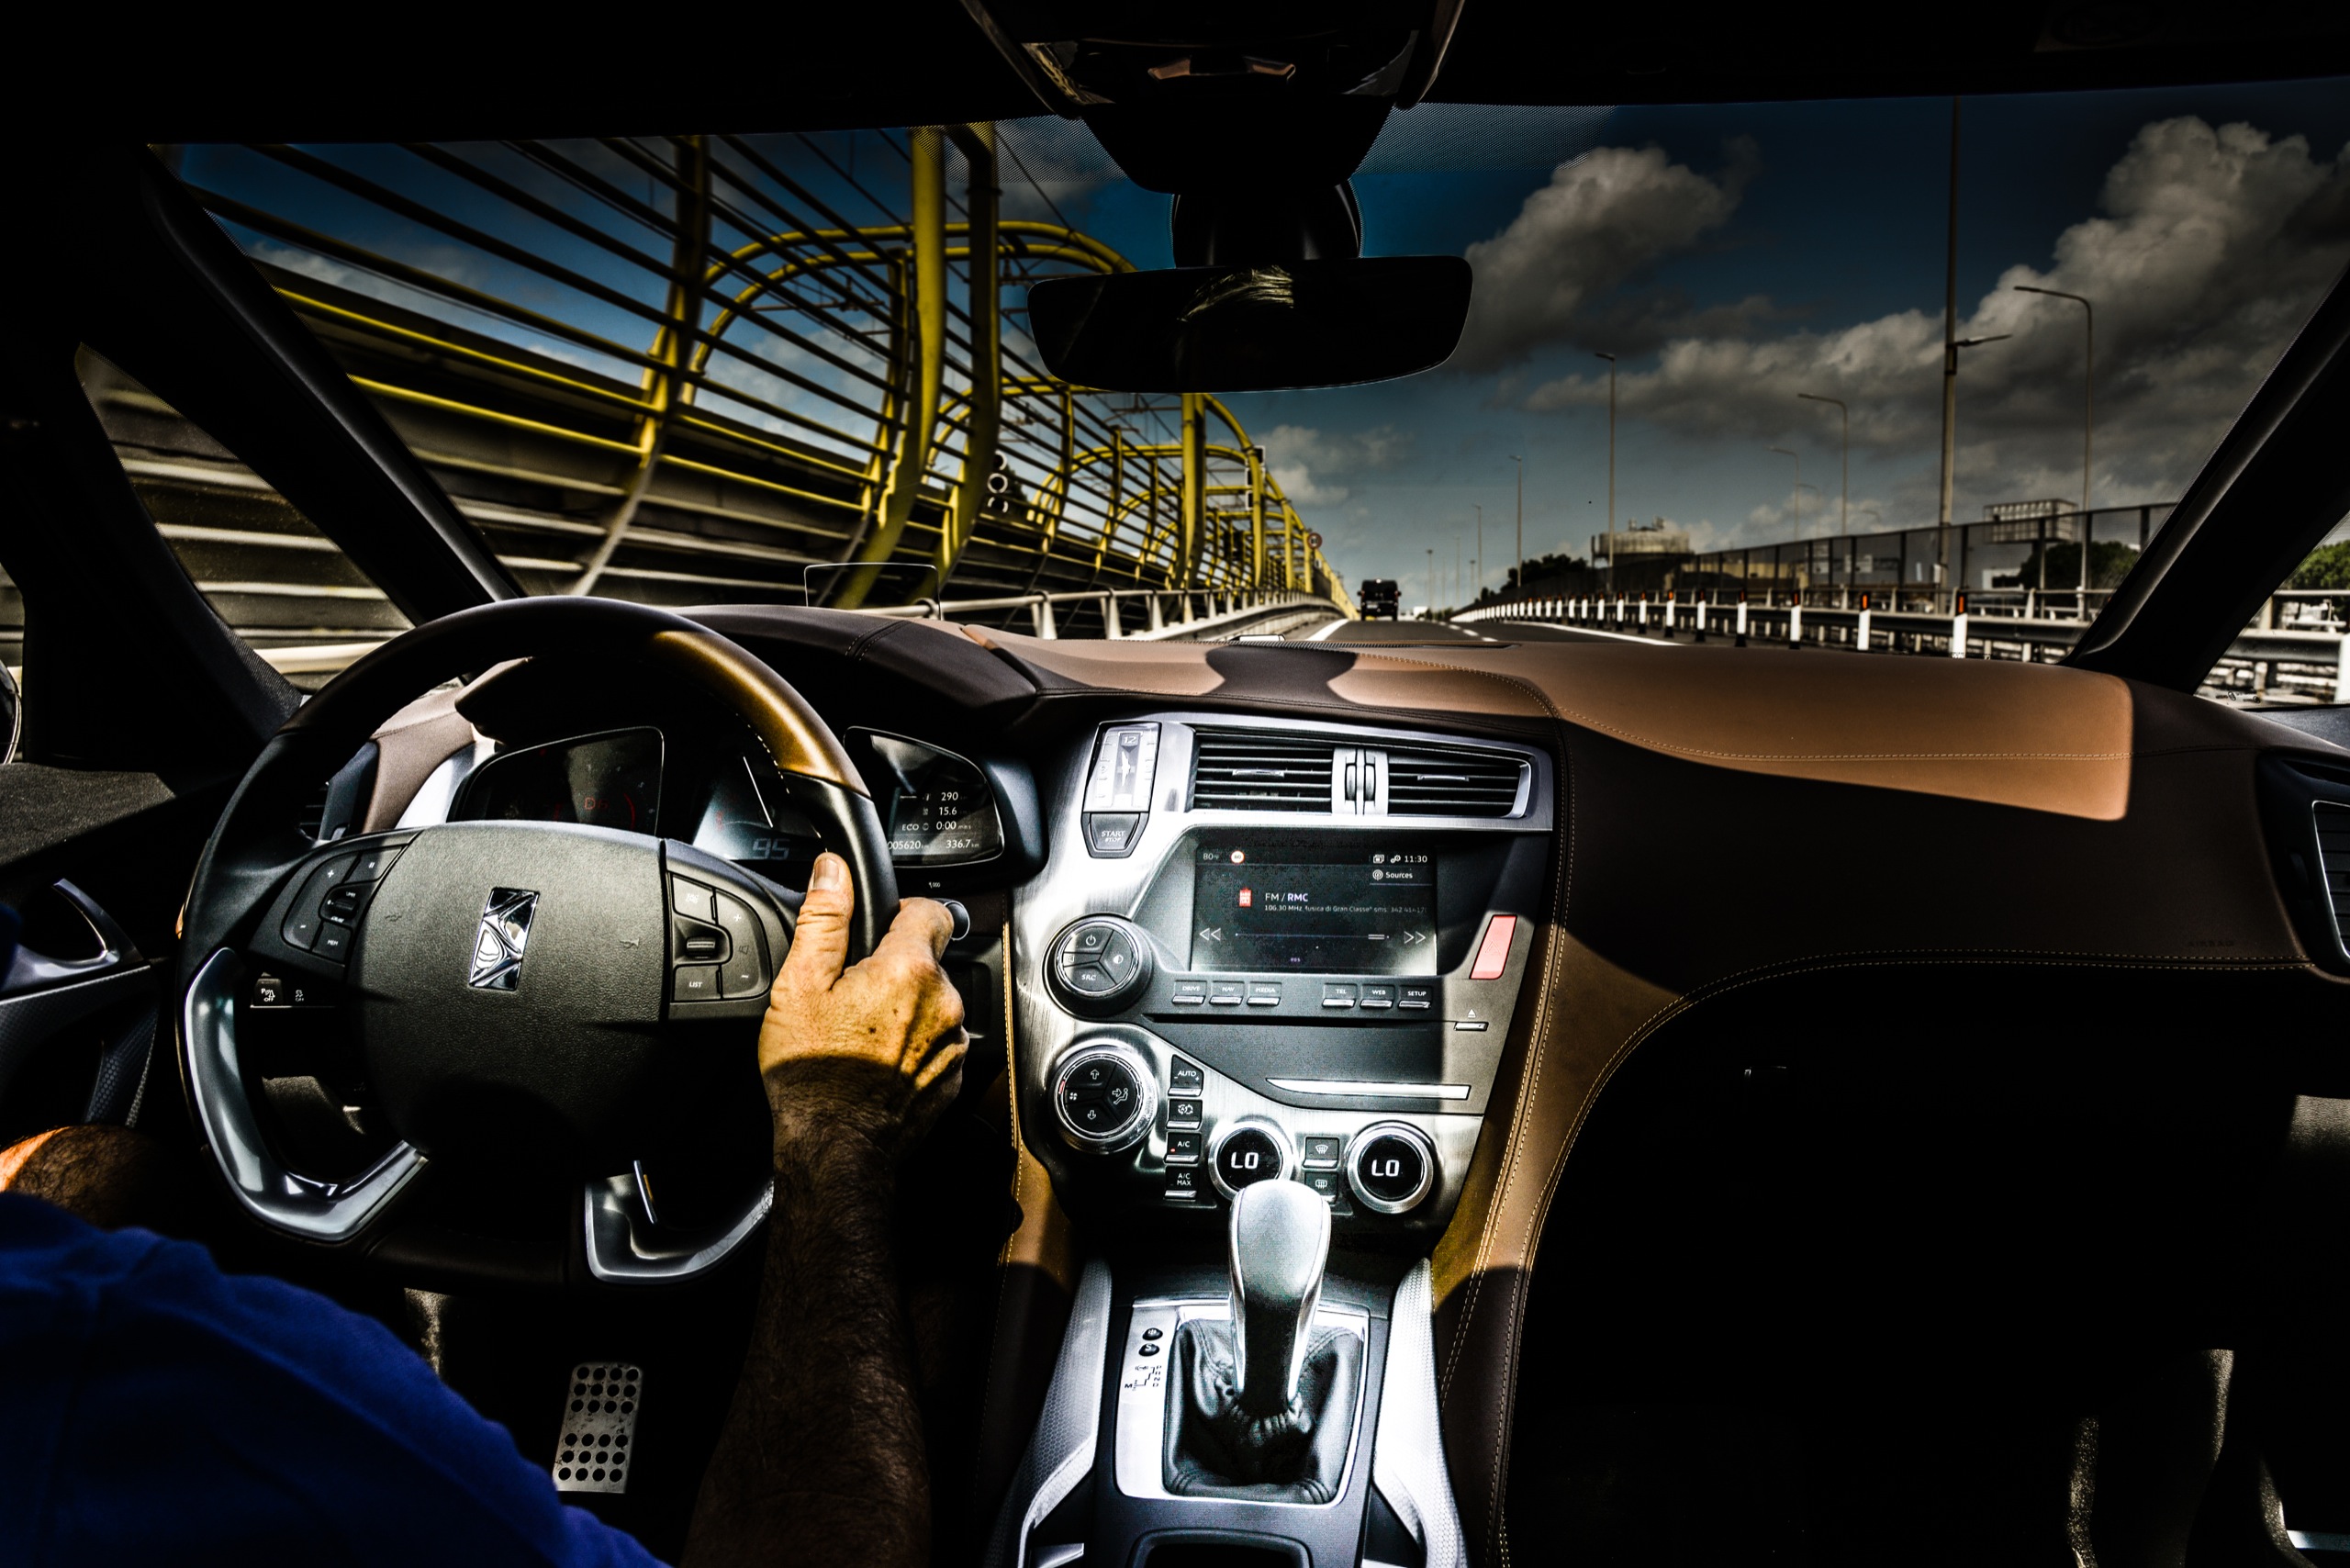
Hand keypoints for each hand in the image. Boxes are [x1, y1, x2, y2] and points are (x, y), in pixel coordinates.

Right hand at [758, 852, 967, 1163]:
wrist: (834, 1147)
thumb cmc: (813, 1074)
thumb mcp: (801, 984)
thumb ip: (825, 918)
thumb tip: (834, 871)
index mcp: (909, 970)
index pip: (931, 909)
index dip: (903, 911)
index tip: (880, 928)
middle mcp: (945, 1002)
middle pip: (930, 960)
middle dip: (897, 967)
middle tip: (854, 993)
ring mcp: (954, 1042)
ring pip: (935, 1003)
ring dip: (908, 1008)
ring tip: (863, 1033)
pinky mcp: (955, 1076)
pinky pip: (938, 1042)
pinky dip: (914, 1045)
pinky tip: (878, 1060)